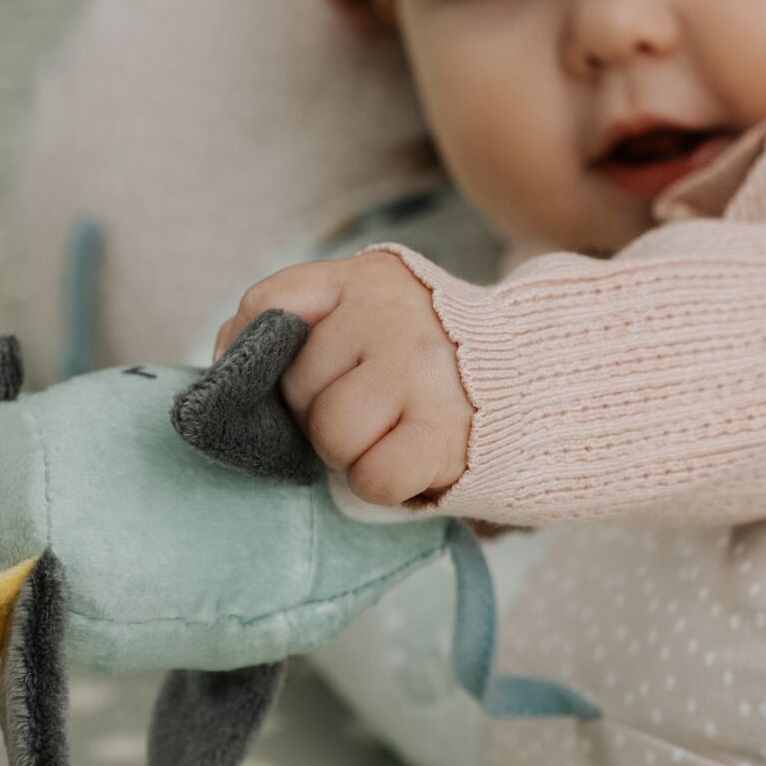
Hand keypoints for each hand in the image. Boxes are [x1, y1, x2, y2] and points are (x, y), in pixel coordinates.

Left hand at [214, 252, 471, 507]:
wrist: (538, 385)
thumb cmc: (432, 363)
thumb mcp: (371, 315)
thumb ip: (302, 324)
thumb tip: (228, 364)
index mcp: (367, 279)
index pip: (269, 306)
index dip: (251, 351)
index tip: (269, 379)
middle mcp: (393, 314)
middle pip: (297, 386)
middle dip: (318, 413)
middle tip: (367, 410)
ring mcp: (420, 369)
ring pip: (331, 435)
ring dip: (350, 453)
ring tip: (389, 436)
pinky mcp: (443, 429)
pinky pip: (371, 477)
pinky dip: (382, 485)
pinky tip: (409, 461)